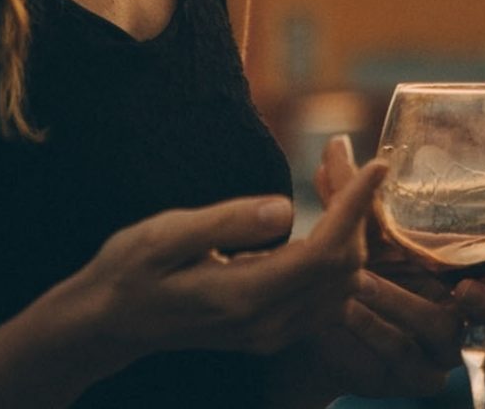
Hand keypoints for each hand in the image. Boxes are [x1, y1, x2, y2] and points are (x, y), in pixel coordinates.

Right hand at [64, 157, 387, 359]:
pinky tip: (321, 209)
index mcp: (244, 297)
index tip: (376, 164)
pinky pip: (328, 291)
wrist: (108, 323)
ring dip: (351, 225)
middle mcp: (268, 323)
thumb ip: (226, 223)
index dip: (356, 205)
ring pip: (344, 281)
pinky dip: (338, 247)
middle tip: (338, 152)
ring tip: (331, 172)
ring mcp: (274, 332)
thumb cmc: (129, 270)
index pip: (325, 251)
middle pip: (344, 265)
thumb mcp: (165, 235)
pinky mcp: (274, 329)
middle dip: (355, 205)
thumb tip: (285, 208)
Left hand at [271, 136, 484, 403]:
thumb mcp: (354, 222)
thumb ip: (350, 187)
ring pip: (455, 335)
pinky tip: (350, 308)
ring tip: (385, 283)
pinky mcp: (422, 372)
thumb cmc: (353, 259)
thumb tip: (337, 144)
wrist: (313, 315)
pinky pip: (414, 359)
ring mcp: (452, 344)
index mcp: (477, 266)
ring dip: (421, 306)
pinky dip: (381, 330)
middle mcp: (473, 308)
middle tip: (467, 286)